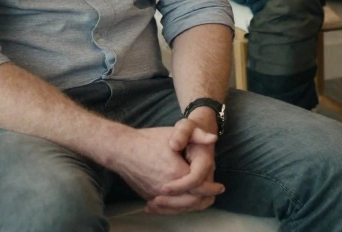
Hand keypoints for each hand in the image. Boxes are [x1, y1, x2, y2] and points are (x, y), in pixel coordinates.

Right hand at [108, 123, 222, 212]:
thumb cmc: (148, 140)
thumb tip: (213, 138)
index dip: (212, 188)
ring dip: (191, 206)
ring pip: (178, 208)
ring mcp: (155, 194)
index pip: (200, 188)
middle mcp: (165, 188)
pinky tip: (180, 204)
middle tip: (212, 195)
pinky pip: (165, 208)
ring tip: (200, 200)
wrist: (121, 150)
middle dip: (204, 199)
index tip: (220, 187)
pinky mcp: (148, 196)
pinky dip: (175, 208)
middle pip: (191, 202)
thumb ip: (196, 135)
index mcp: (176, 172)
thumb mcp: (174, 133)